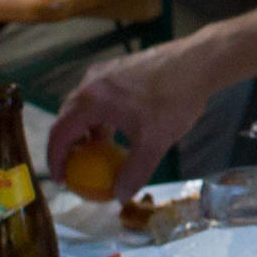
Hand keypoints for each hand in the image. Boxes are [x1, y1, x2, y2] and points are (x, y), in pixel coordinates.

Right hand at [49, 44, 216, 178]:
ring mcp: (104, 72)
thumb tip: (120, 195)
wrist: (200, 61)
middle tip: (77, 169)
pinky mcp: (118, 67)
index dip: (56, 159)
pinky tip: (119, 129)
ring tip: (99, 152)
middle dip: (69, 146)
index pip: (59, 134)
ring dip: (87, 130)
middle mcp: (90, 82)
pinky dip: (100, 116)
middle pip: (67, 118)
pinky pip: (98, 96)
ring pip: (84, 106)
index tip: (61, 179)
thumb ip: (134, 172)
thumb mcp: (154, 143)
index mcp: (91, 100)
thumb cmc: (175, 100)